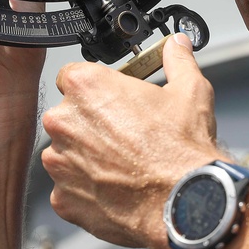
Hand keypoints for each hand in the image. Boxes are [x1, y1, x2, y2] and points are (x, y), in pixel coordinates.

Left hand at [41, 33, 222, 248]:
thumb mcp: (189, 91)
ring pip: (66, 153)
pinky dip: (87, 190)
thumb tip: (176, 45)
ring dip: (87, 157)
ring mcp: (60, 162)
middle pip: (68, 116)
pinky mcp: (62, 198)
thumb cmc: (181, 150)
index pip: (73, 76)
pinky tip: (116, 188)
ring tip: (122, 164)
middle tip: (124, 135)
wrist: (184, 203)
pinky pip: (69, 189)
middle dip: (91, 124)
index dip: (96, 88)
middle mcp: (64, 122)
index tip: (112, 100)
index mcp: (86, 87)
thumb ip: (177, 60)